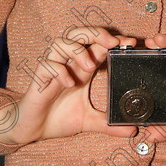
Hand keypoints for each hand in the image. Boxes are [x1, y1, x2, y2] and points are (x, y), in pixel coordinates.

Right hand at [0, 27, 136, 144]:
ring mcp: (53, 69)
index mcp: (81, 68)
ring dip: (77, 50)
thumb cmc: (58, 118)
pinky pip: (46, 65)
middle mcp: (68, 64)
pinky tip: (69, 83)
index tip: (130, 42)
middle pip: (79, 34)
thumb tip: (132, 131)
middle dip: (95, 33)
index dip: (113, 40)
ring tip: (89, 65)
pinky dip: (59, 70)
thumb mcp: (88, 121)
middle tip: (111, 42)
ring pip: (61, 42)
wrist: (33, 130)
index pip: (97, 45)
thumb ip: (109, 124)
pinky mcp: (39, 78)